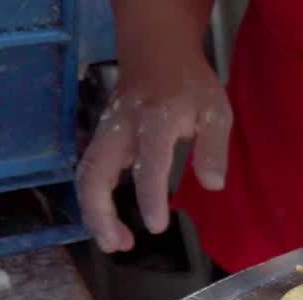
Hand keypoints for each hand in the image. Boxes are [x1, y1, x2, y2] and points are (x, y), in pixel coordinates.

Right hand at [77, 59, 232, 252]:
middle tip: (117, 246)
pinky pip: (90, 172)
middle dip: (99, 213)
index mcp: (155, 120)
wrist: (156, 51)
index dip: (149, 196)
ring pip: (86, 176)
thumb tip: (213, 185)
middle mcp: (121, 128)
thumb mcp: (216, 111)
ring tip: (116, 243)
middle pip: (94, 173)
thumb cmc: (190, 85)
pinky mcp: (101, 139)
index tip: (155, 226)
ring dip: (94, 212)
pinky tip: (113, 223)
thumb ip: (214, 148)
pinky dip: (95, 201)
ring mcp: (105, 132)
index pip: (148, 163)